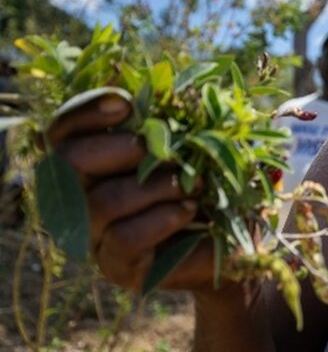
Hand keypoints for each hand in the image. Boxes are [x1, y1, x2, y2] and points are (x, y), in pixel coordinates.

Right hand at [48, 94, 213, 290]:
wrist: (240, 242)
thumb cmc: (215, 185)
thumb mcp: (201, 146)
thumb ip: (177, 119)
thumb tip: (166, 85)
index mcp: (97, 160)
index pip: (64, 131)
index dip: (87, 111)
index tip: (127, 103)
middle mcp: (85, 196)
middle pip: (68, 162)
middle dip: (116, 147)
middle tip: (157, 148)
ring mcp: (98, 234)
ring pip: (102, 201)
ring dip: (154, 185)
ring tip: (194, 184)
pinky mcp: (119, 266)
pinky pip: (125, 237)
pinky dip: (162, 218)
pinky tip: (188, 211)